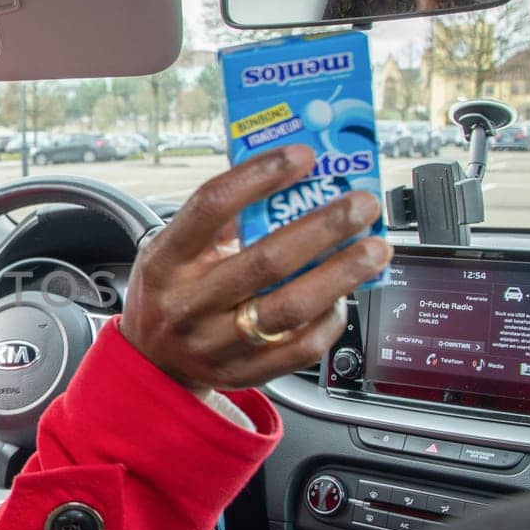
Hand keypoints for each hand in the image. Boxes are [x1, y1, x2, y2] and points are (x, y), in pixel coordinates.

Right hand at [119, 144, 392, 391]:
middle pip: (265, 260)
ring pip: (290, 308)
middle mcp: (188, 303)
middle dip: (323, 228)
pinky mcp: (243, 373)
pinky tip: (343, 298)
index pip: (211, 207)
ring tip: (374, 249)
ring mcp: (214, 343)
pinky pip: (300, 349)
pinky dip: (330, 320)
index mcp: (167, 261)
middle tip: (361, 205)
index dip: (259, 176)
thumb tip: (292, 181)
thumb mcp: (175, 250)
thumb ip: (223, 221)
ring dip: (341, 274)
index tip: (302, 156)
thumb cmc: (173, 292)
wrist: (155, 363)